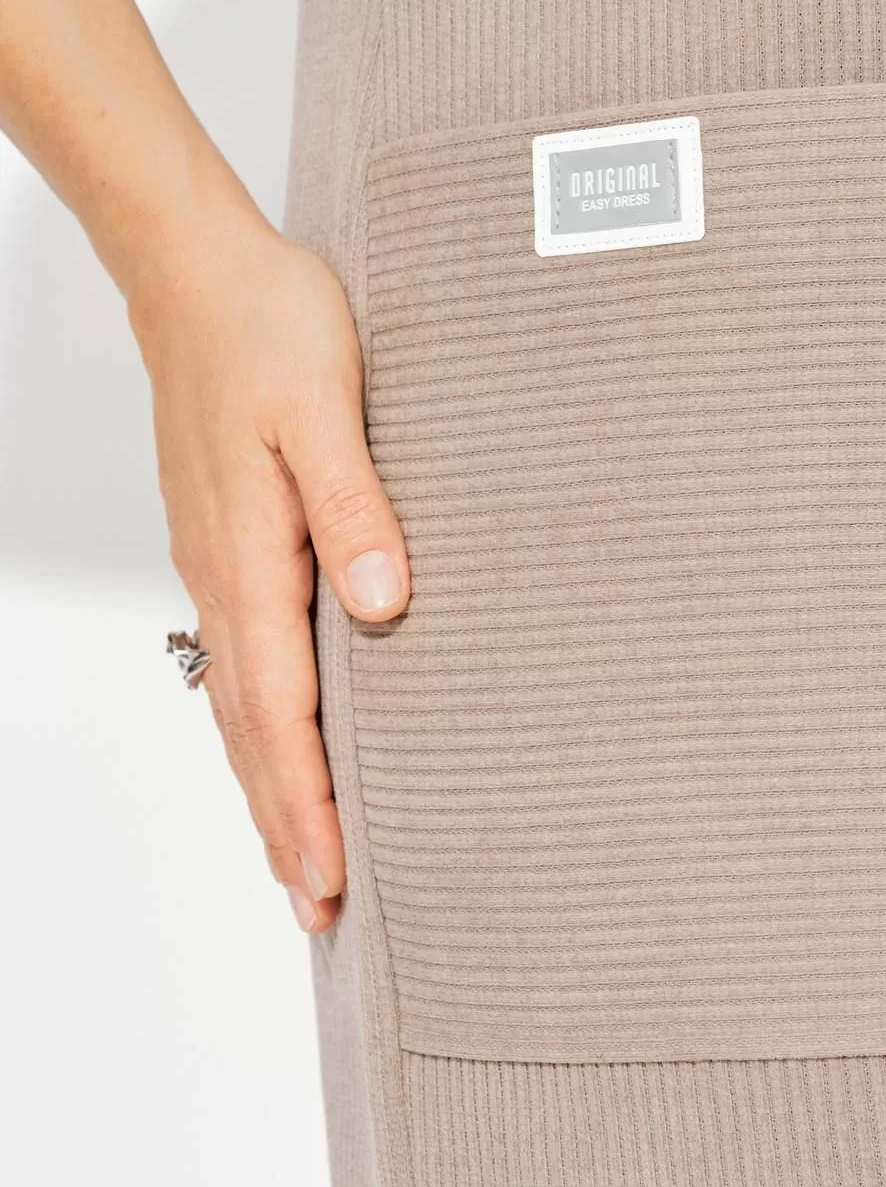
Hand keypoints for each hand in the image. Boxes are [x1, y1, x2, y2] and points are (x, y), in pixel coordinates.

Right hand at [131, 199, 409, 932]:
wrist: (198, 272)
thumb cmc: (267, 326)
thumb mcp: (325, 406)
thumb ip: (356, 506)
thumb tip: (385, 604)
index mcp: (253, 556)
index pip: (284, 711)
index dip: (308, 803)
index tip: (331, 882)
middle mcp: (225, 577)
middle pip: (253, 731)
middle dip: (286, 825)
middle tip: (319, 914)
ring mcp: (218, 564)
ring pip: (241, 704)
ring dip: (271, 787)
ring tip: (296, 860)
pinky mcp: (226, 543)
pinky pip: (242, 662)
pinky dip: (261, 727)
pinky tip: (279, 742)